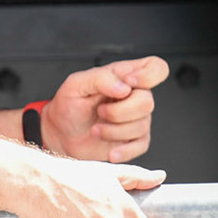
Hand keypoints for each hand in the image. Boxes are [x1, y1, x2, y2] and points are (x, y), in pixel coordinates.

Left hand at [42, 56, 166, 162]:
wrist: (61, 135)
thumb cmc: (68, 106)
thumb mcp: (75, 84)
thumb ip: (100, 79)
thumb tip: (123, 87)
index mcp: (124, 76)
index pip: (156, 68)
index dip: (148, 75)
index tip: (128, 84)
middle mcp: (134, 96)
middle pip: (148, 101)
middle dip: (118, 111)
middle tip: (100, 111)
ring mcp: (136, 119)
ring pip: (142, 125)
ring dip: (113, 131)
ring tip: (96, 129)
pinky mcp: (134, 140)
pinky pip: (141, 146)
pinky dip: (124, 150)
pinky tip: (111, 150)